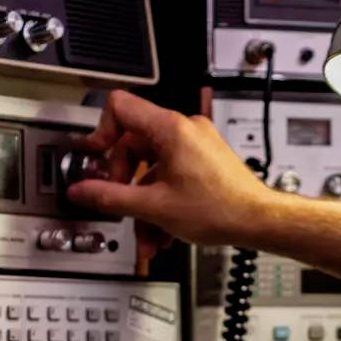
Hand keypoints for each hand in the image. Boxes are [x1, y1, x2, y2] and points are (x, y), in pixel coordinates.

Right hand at [66, 91, 275, 258]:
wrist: (259, 220)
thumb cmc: (221, 208)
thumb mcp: (154, 206)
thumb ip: (111, 197)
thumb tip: (82, 190)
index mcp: (171, 129)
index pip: (120, 107)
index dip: (101, 131)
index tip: (96, 157)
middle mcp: (185, 129)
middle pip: (133, 144)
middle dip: (124, 181)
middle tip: (121, 203)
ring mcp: (196, 144)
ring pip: (152, 167)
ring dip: (144, 202)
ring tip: (147, 233)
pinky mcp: (204, 160)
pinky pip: (170, 173)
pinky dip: (162, 199)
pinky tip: (163, 230)